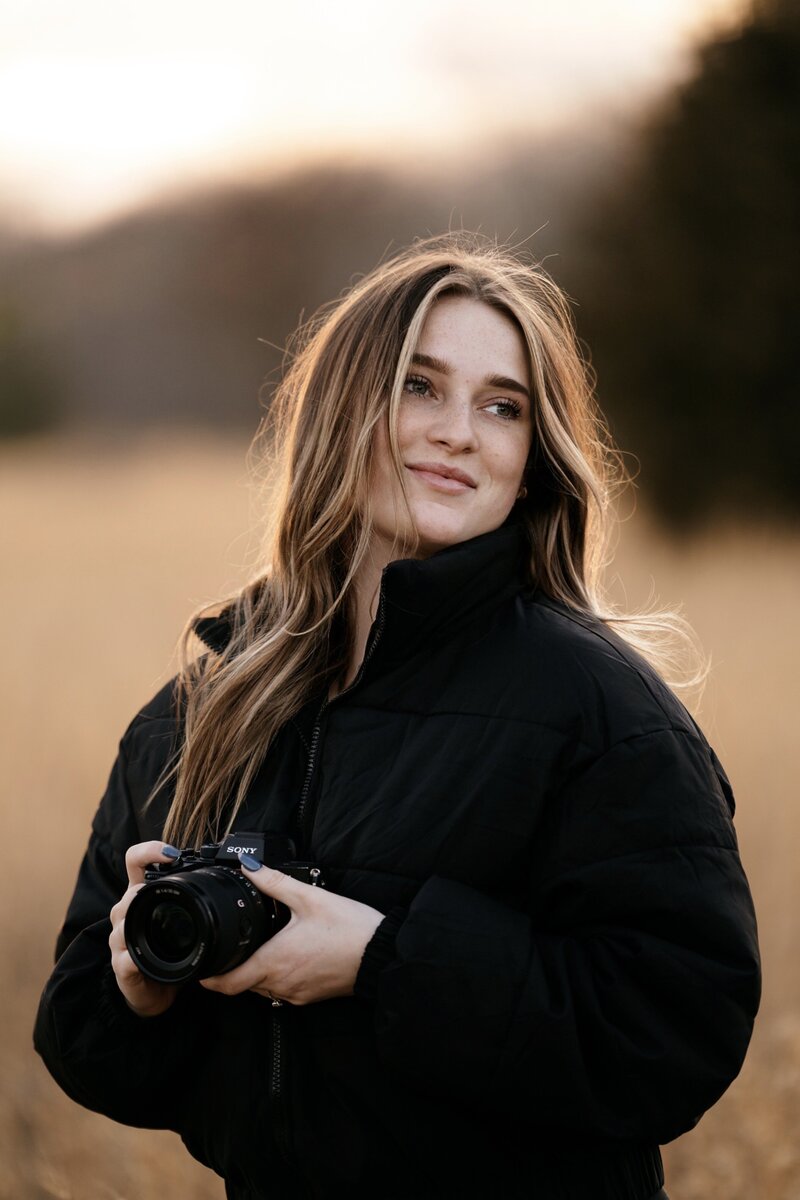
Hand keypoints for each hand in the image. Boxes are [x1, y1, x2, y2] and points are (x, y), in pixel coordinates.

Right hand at [108, 840, 181, 1017]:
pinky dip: (133, 959)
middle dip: (143, 890)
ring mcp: (120, 940)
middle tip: (163, 891)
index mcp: (141, 896)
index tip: (171, 852)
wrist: (153, 989)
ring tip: (152, 923)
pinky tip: (140, 960)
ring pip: (123, 924)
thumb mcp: (176, 916)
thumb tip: (223, 872)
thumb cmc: (165, 948)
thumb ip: (190, 894)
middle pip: (129, 893)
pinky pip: (124, 959)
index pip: (135, 861)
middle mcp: (127, 914)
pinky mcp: (121, 966)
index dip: (149, 851)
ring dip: (137, 922)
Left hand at [199, 858, 384, 1005]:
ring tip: (263, 945)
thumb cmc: (349, 928)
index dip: (209, 978)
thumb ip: (275, 882)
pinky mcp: (311, 997)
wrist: (381, 954)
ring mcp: (296, 994)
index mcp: (274, 961)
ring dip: (257, 971)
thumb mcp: (310, 898)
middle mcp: (281, 984)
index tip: (201, 968)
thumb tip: (248, 867)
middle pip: (243, 984)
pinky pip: (283, 990)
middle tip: (233, 945)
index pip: (227, 983)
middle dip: (234, 967)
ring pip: (263, 988)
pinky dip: (277, 975)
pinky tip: (289, 954)